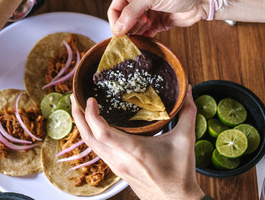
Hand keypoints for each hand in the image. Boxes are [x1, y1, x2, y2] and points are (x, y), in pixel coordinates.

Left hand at [71, 88, 203, 199]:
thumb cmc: (179, 174)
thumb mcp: (185, 140)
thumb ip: (188, 113)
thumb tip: (189, 91)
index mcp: (133, 151)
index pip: (102, 133)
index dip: (91, 115)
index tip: (91, 99)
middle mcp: (119, 160)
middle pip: (88, 138)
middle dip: (78, 116)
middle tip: (75, 97)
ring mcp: (116, 166)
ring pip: (91, 145)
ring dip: (83, 126)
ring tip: (81, 108)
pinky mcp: (118, 170)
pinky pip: (97, 151)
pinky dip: (92, 136)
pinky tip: (95, 126)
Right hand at [109, 0, 207, 35]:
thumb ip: (132, 11)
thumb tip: (117, 29)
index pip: (114, 9)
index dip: (116, 22)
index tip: (120, 34)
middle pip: (122, 21)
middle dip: (127, 29)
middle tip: (138, 32)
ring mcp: (146, 12)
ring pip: (132, 29)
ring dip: (136, 34)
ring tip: (147, 30)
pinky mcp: (155, 23)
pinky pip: (143, 34)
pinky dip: (144, 38)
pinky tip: (147, 40)